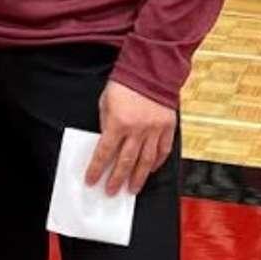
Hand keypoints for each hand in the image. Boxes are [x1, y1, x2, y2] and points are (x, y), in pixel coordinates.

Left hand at [84, 80, 175, 195]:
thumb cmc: (125, 82)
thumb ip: (106, 123)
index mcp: (118, 122)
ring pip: (146, 162)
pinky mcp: (168, 127)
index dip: (97, 169)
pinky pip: (163, 151)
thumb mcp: (106, 101)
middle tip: (111, 191)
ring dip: (138, 177)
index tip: (92, 180)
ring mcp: (154, 130)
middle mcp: (137, 129)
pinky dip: (157, 163)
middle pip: (125, 162)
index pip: (104, 152)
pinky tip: (151, 170)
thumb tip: (107, 142)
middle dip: (117, 179)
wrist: (151, 68)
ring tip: (132, 188)